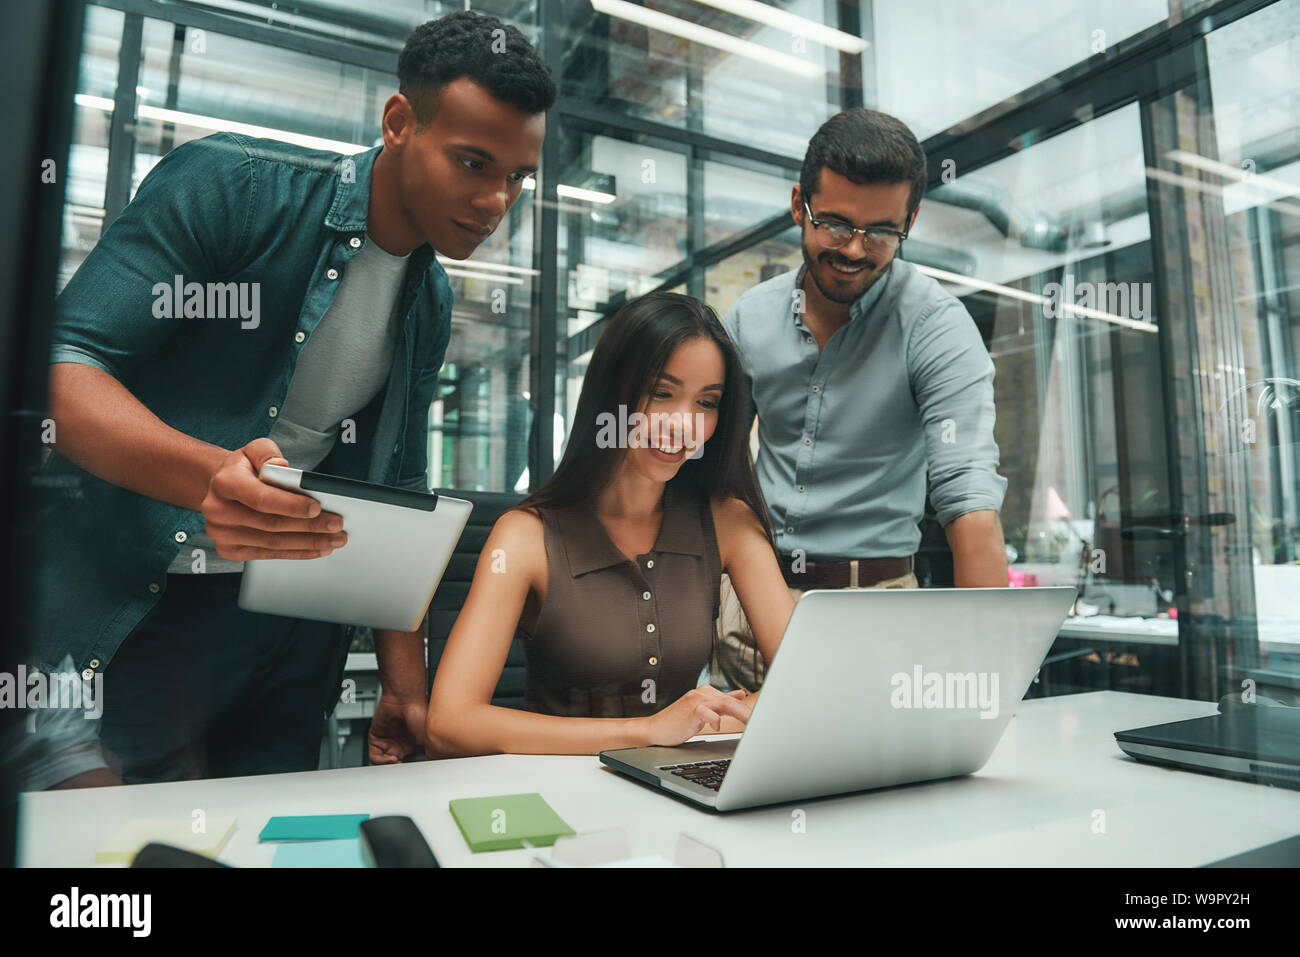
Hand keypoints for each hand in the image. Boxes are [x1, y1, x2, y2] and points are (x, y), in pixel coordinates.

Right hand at [200, 438, 346, 559]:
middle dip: (310, 527)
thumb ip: (267, 453)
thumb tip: (282, 467)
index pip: (262, 498)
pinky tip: (315, 549)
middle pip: (272, 524)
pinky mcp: (229, 550)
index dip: (291, 505)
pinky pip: (268, 555)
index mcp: (225, 483)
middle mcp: (218, 511)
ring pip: (273, 543)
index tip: (317, 508)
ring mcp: (222, 534)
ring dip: (308, 544)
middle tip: (336, 526)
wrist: (219, 488)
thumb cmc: (243, 469)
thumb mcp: (253, 450)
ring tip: (333, 539)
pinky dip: (295, 553)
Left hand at [368, 691, 427, 764]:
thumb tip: (432, 767)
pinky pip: (374, 755)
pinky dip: (381, 760)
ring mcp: (387, 742)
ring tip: (396, 761)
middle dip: (397, 770)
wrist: (405, 699)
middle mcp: (398, 745)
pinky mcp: (375, 738)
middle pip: (393, 766)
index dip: (407, 770)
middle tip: (402, 768)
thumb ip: (429, 753)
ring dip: (389, 766)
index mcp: (411, 746)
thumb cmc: (420, 712)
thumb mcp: (429, 737)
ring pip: (383, 763)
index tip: (411, 773)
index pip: (406, 765)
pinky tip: (390, 757)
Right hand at [644, 685, 751, 746]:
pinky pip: (709, 713)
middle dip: (747, 712)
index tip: (762, 717)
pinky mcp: (691, 710)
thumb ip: (722, 702)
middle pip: (731, 701)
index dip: (747, 709)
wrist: (656, 730)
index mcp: (707, 693)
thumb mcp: (703, 711)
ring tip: (749, 723)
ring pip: (724, 704)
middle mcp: (702, 693)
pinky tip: (716, 727)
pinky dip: (716, 720)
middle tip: (760, 722)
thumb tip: (740, 694)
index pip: (732, 700)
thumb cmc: (678, 722)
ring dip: (739, 714)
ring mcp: (696, 700)